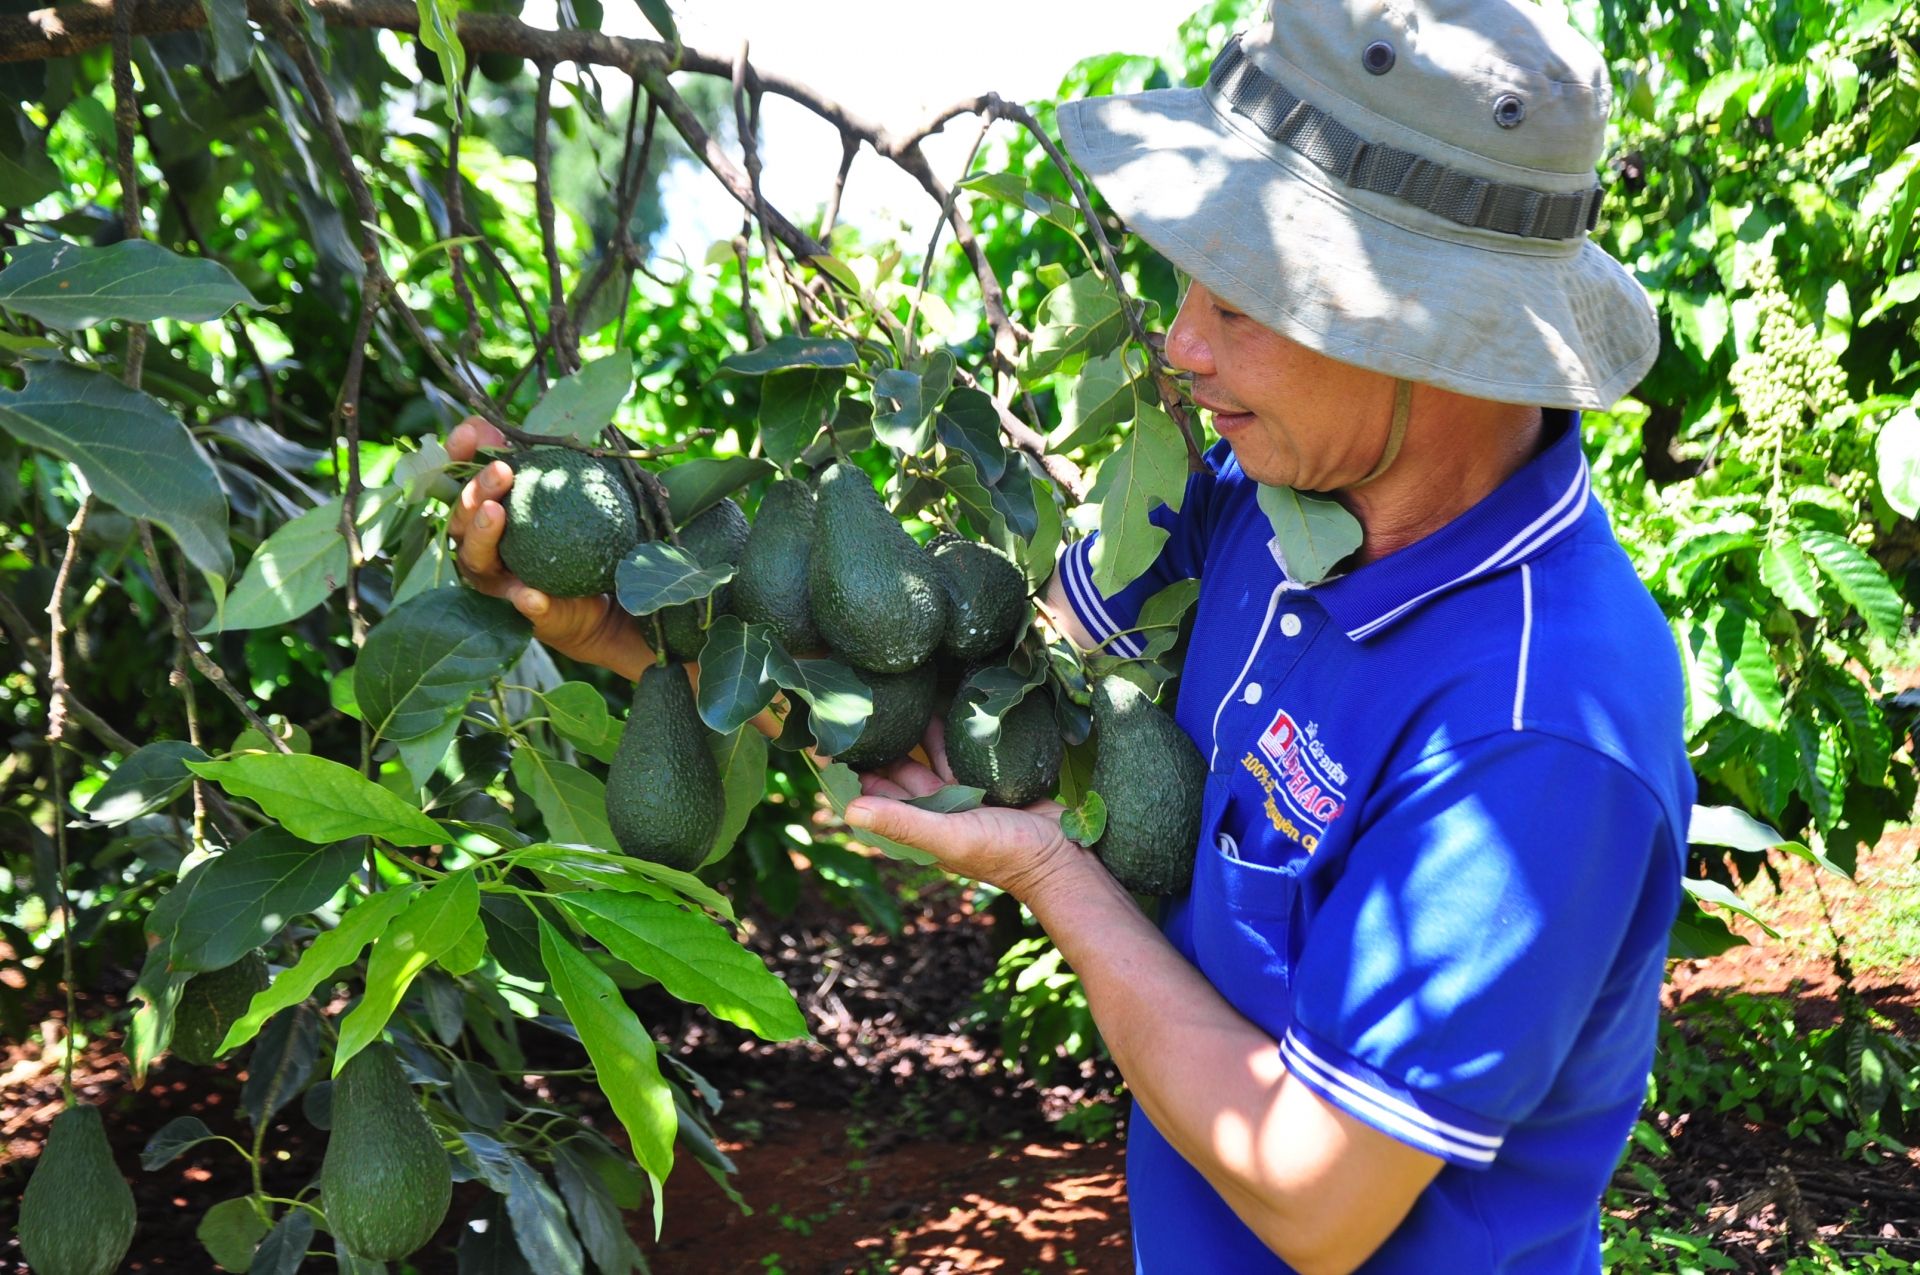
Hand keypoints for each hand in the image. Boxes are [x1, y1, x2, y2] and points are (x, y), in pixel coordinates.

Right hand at [446, 417, 649, 676]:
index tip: (472, 432)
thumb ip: (554, 467)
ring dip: (482, 534)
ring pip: (475, 559)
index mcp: (486, 514)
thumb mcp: (568, 496)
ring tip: (496, 513)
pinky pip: (520, 605)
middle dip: (474, 490)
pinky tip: (529, 593)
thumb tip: (563, 427)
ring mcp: (497, 583)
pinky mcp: (524, 614)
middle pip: (460, 517)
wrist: (606, 601)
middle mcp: (480, 547)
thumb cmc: (580, 538)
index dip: (459, 454)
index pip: (459, 479)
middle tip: (501, 470)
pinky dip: (523, 598)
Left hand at [845, 717, 1087, 903]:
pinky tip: (941, 709)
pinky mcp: (988, 783)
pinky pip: (959, 754)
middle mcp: (935, 811)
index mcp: (918, 827)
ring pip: (928, 759)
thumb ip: (903, 822)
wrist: (1062, 858)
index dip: (849, 773)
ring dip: (913, 735)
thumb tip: (847, 809)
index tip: (826, 741)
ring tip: (895, 702)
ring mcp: (962, 797)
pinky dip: (948, 735)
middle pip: (897, 773)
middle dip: (877, 747)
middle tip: (857, 709)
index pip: (873, 795)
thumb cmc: (1005, 854)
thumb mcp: (950, 837)